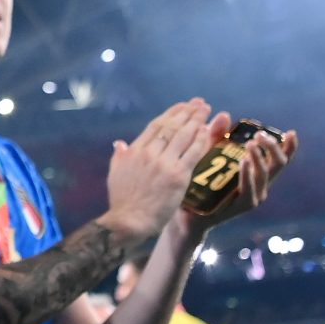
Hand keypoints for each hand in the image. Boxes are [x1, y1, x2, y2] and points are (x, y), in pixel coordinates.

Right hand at [102, 99, 219, 243]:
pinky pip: (193, 153)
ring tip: (206, 110)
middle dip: (187, 112)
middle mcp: (149, 153)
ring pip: (184, 136)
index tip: (182, 106)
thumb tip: (119, 143)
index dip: (171, 114)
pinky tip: (209, 131)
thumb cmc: (122, 200)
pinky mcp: (178, 176)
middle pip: (172, 127)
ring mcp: (164, 164)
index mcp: (135, 151)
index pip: (156, 126)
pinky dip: (201, 140)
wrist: (129, 220)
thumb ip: (119, 155)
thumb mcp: (115, 173)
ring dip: (197, 121)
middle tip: (199, 103)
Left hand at [188, 125, 298, 231]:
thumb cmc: (199, 181)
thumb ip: (216, 135)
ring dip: (259, 158)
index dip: (289, 147)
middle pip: (278, 164)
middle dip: (273, 148)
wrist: (185, 211)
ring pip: (264, 176)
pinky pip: (248, 191)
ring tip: (250, 144)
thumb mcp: (207, 154)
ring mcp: (252, 196)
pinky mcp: (240, 207)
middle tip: (260, 135)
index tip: (291, 132)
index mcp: (257, 171)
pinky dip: (248, 176)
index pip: (279, 158)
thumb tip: (224, 114)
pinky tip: (244, 162)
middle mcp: (259, 184)